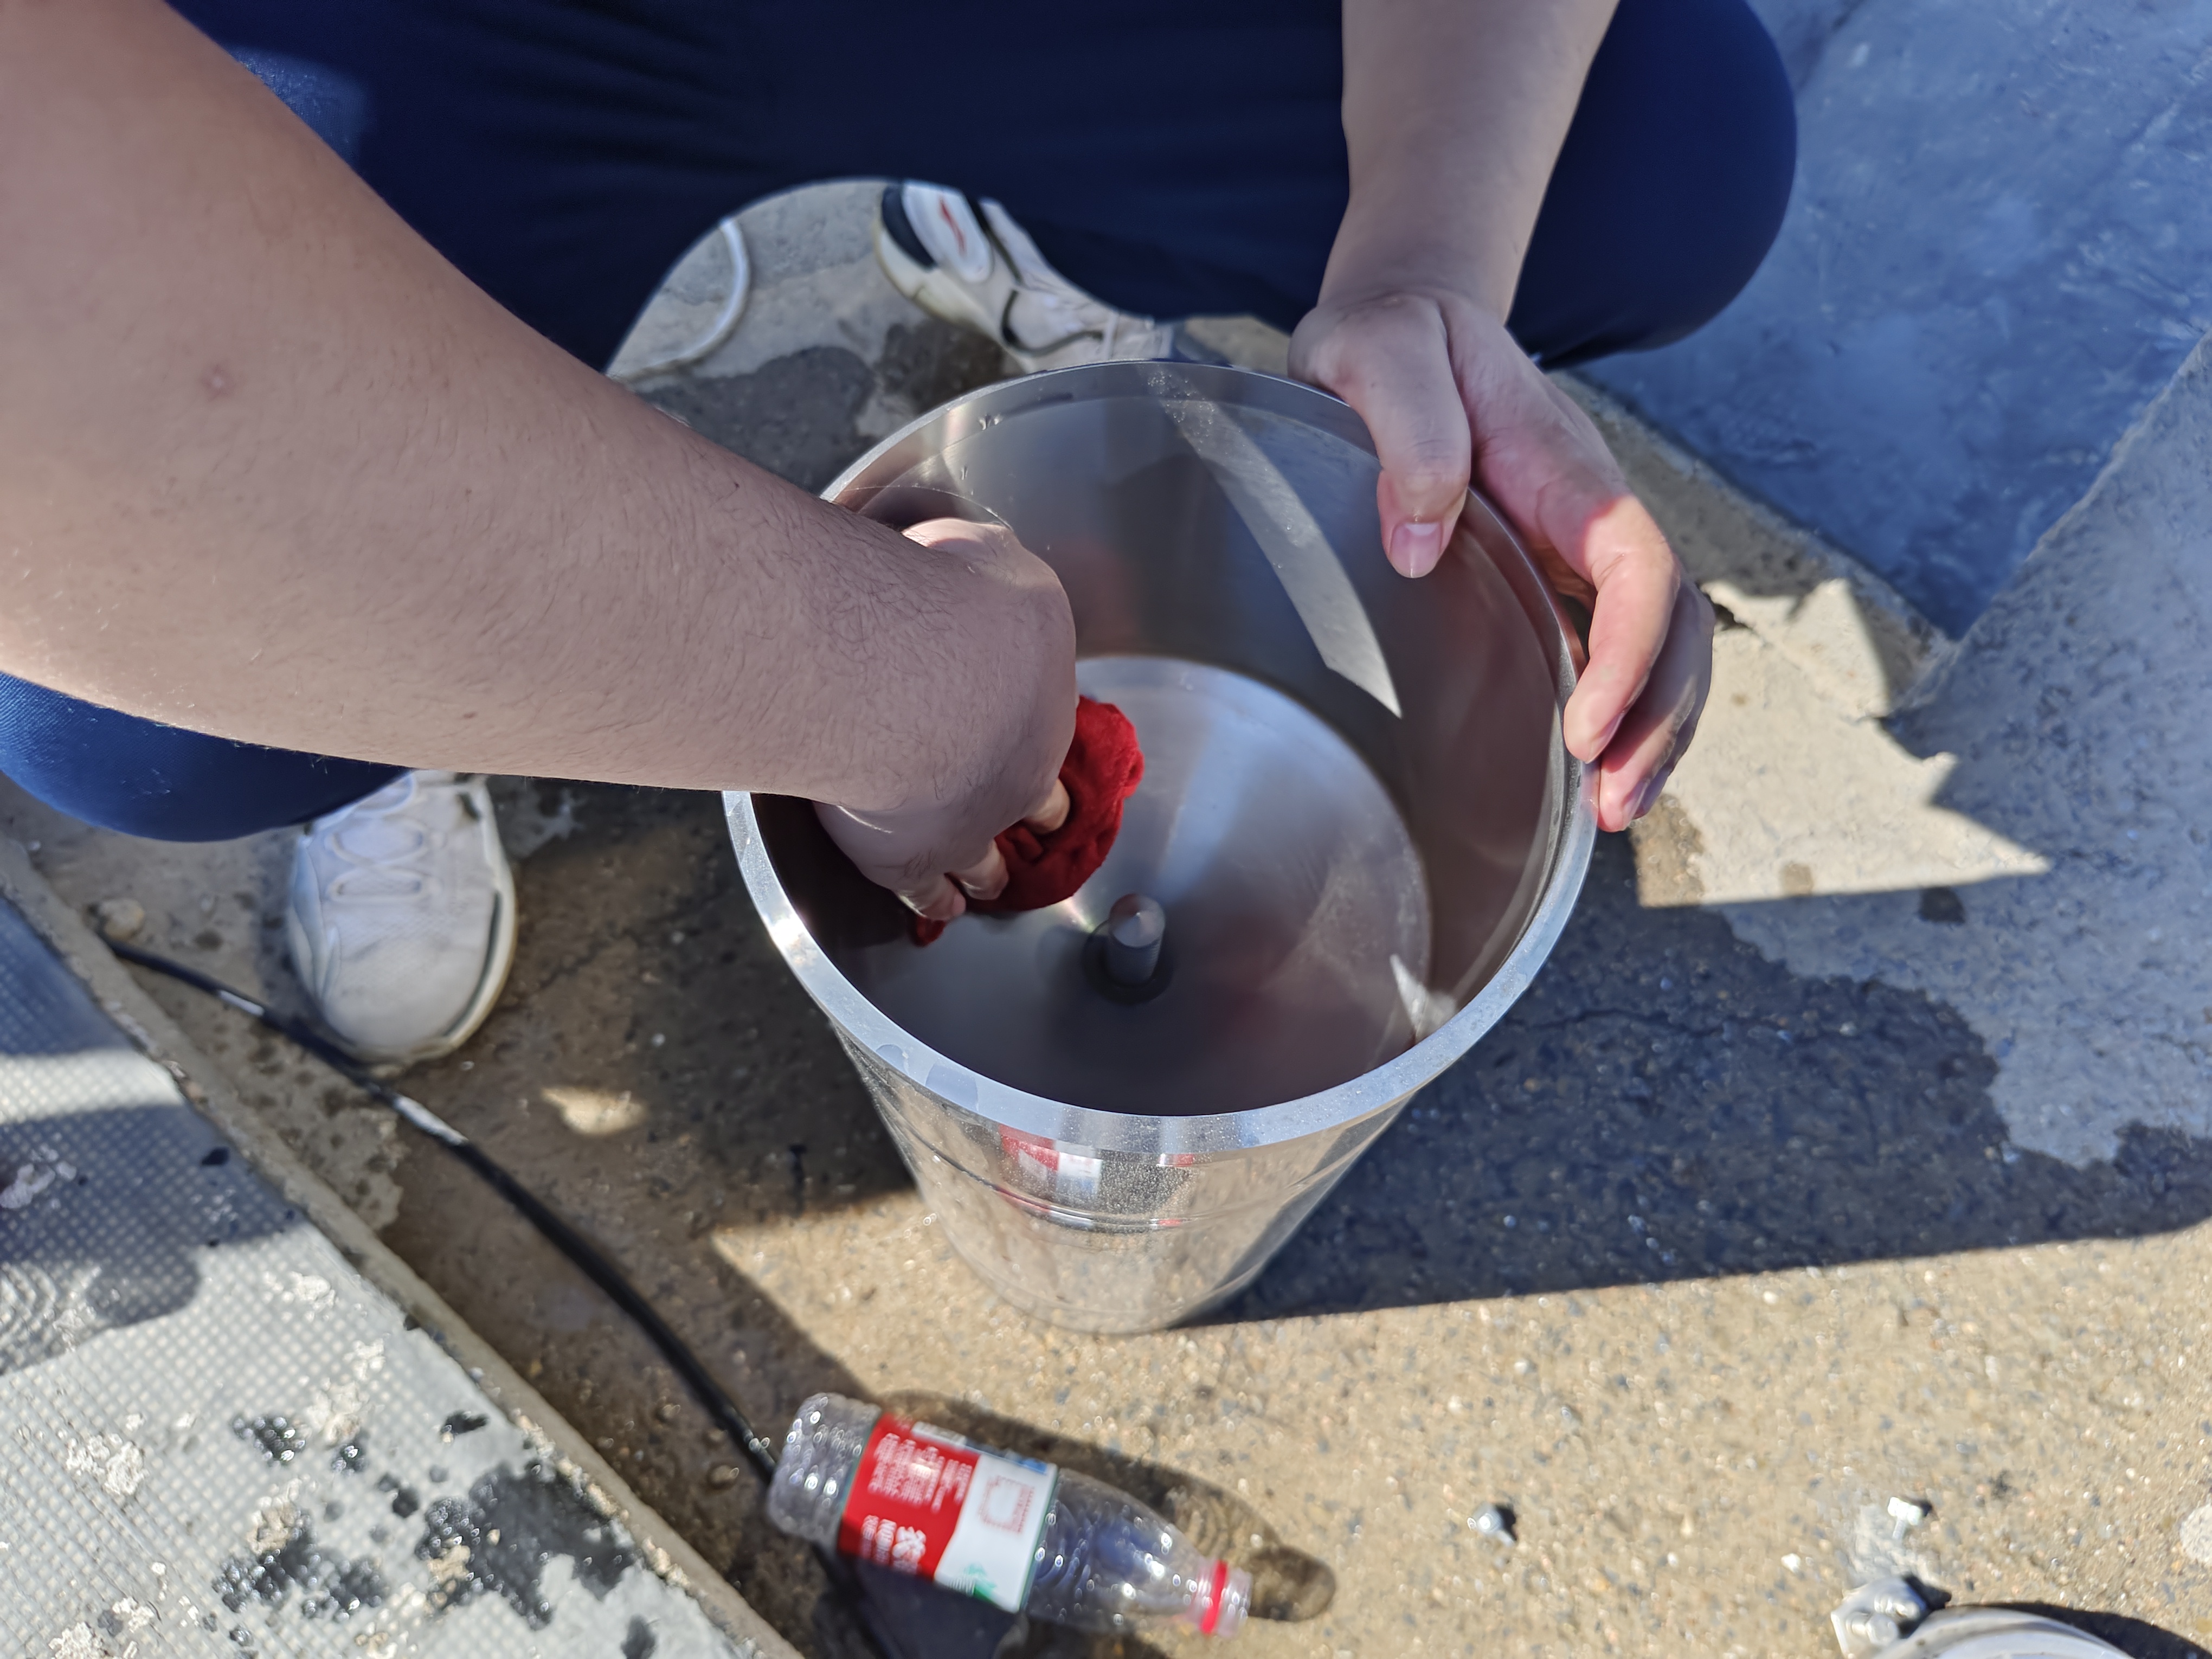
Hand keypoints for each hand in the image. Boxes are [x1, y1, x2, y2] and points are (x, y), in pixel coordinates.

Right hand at [814, 518, 1075, 919]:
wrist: (904, 668)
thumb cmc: (948, 600)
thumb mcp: (984, 555)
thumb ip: (979, 564)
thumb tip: (961, 556)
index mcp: (1043, 697)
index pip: (1048, 715)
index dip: (1037, 723)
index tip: (1035, 729)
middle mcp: (1022, 767)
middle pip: (1039, 799)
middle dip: (1037, 811)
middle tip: (1040, 820)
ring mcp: (972, 822)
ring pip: (989, 859)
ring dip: (989, 870)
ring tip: (990, 883)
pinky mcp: (914, 858)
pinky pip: (928, 890)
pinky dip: (931, 901)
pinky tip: (935, 910)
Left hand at [1290, 290, 1712, 831]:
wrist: (1403, 323)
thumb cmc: (1393, 338)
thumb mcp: (1378, 352)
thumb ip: (1406, 431)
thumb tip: (1419, 543)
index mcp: (1561, 467)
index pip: (1637, 565)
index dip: (1630, 653)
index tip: (1588, 729)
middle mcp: (1587, 515)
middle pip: (1673, 624)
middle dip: (1661, 720)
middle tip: (1611, 806)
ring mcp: (1574, 551)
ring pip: (1654, 649)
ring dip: (1647, 734)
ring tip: (1608, 815)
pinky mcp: (1548, 577)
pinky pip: (1604, 652)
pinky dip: (1610, 719)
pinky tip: (1579, 778)